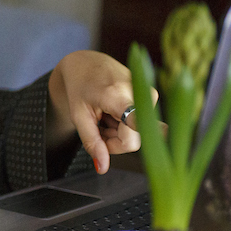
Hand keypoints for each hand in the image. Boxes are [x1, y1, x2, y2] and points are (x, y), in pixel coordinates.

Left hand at [48, 50, 157, 172]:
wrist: (86, 62)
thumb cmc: (79, 88)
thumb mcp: (78, 116)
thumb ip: (91, 142)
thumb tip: (103, 168)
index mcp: (117, 95)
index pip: (137, 123)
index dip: (140, 139)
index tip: (153, 146)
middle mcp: (140, 93)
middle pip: (133, 139)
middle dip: (113, 142)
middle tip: (98, 127)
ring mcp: (149, 93)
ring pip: (136, 134)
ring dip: (118, 132)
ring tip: (104, 116)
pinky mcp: (152, 95)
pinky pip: (140, 124)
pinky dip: (123, 125)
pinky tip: (113, 113)